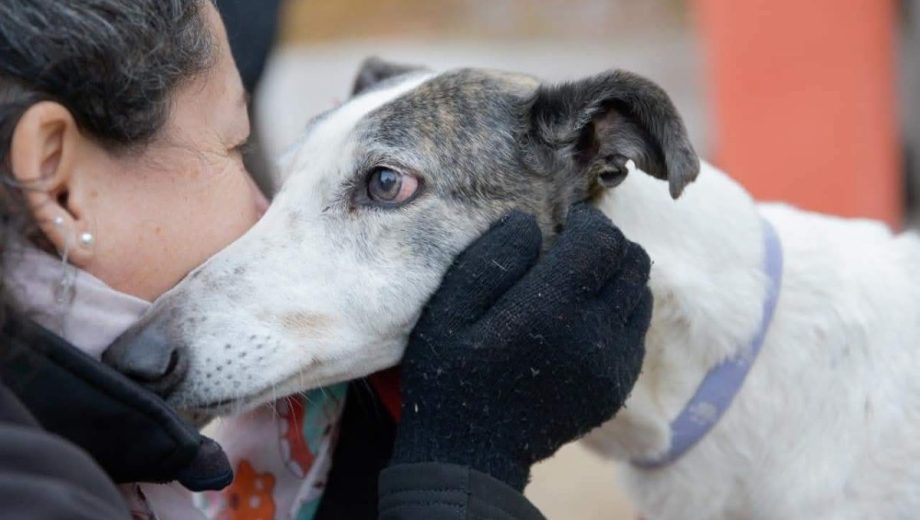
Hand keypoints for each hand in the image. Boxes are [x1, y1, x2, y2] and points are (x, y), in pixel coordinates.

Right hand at [391, 204, 652, 489]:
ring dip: (616, 277)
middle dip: (607, 245)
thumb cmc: (449, 374)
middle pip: (633, 263)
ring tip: (579, 283)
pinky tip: (582, 319)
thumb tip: (530, 221)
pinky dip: (618, 312)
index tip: (565, 221)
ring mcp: (612, 366)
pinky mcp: (617, 386)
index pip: (603, 241)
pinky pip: (636, 330)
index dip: (588, 221)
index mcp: (550, 311)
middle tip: (573, 248)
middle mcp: (593, 337)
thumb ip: (491, 258)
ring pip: (640, 294)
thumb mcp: (448, 309)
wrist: (470, 454)